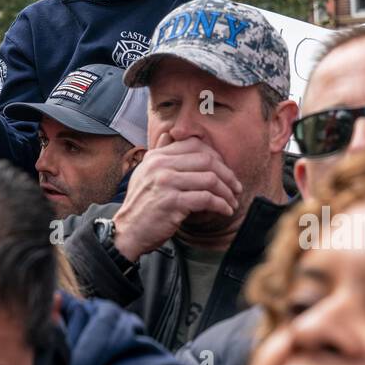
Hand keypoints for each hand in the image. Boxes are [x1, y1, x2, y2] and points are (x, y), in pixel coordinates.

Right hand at [112, 135, 240, 261]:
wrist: (128, 231)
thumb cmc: (142, 204)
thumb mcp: (145, 172)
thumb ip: (161, 153)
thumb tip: (172, 133)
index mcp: (157, 156)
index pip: (195, 145)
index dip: (216, 157)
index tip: (225, 171)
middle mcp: (160, 165)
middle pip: (207, 160)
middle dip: (227, 174)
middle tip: (236, 187)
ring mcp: (166, 183)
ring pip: (210, 179)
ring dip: (227, 192)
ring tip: (232, 201)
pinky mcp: (172, 203)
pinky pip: (206, 199)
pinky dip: (221, 204)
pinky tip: (225, 210)